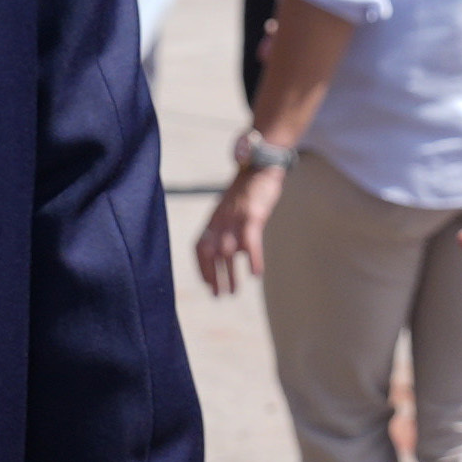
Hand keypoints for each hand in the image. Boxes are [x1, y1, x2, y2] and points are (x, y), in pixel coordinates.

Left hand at [194, 162, 284, 295]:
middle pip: (210, 253)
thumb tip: (229, 251)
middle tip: (218, 297)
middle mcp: (220, 220)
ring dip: (229, 275)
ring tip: (233, 293)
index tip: (207, 284)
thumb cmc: (249, 189)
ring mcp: (235, 218)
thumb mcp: (232, 208)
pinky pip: (250, 241)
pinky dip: (252, 258)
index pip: (199, 247)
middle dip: (213, 276)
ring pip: (227, 252)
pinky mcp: (252, 215)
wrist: (261, 164)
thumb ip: (228, 227)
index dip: (202, 267)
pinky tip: (256, 274)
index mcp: (214, 219)